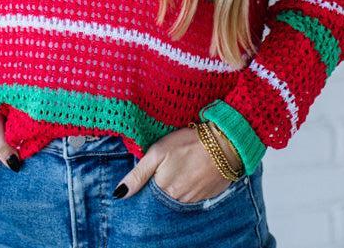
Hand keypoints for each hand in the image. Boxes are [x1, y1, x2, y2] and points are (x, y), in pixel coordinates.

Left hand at [112, 125, 238, 202]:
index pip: (147, 193)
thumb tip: (119, 194)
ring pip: (176, 197)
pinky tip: (192, 172)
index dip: (148, 181)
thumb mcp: (158, 151)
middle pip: (161, 197)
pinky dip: (189, 187)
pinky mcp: (206, 197)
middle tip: (170, 165)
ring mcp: (192, 200)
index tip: (154, 169)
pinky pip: (191, 197)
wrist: (225, 144)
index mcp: (162, 188)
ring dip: (175, 186)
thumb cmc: (189, 143)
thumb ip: (138, 174)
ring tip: (181, 167)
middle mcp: (177, 199)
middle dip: (161, 184)